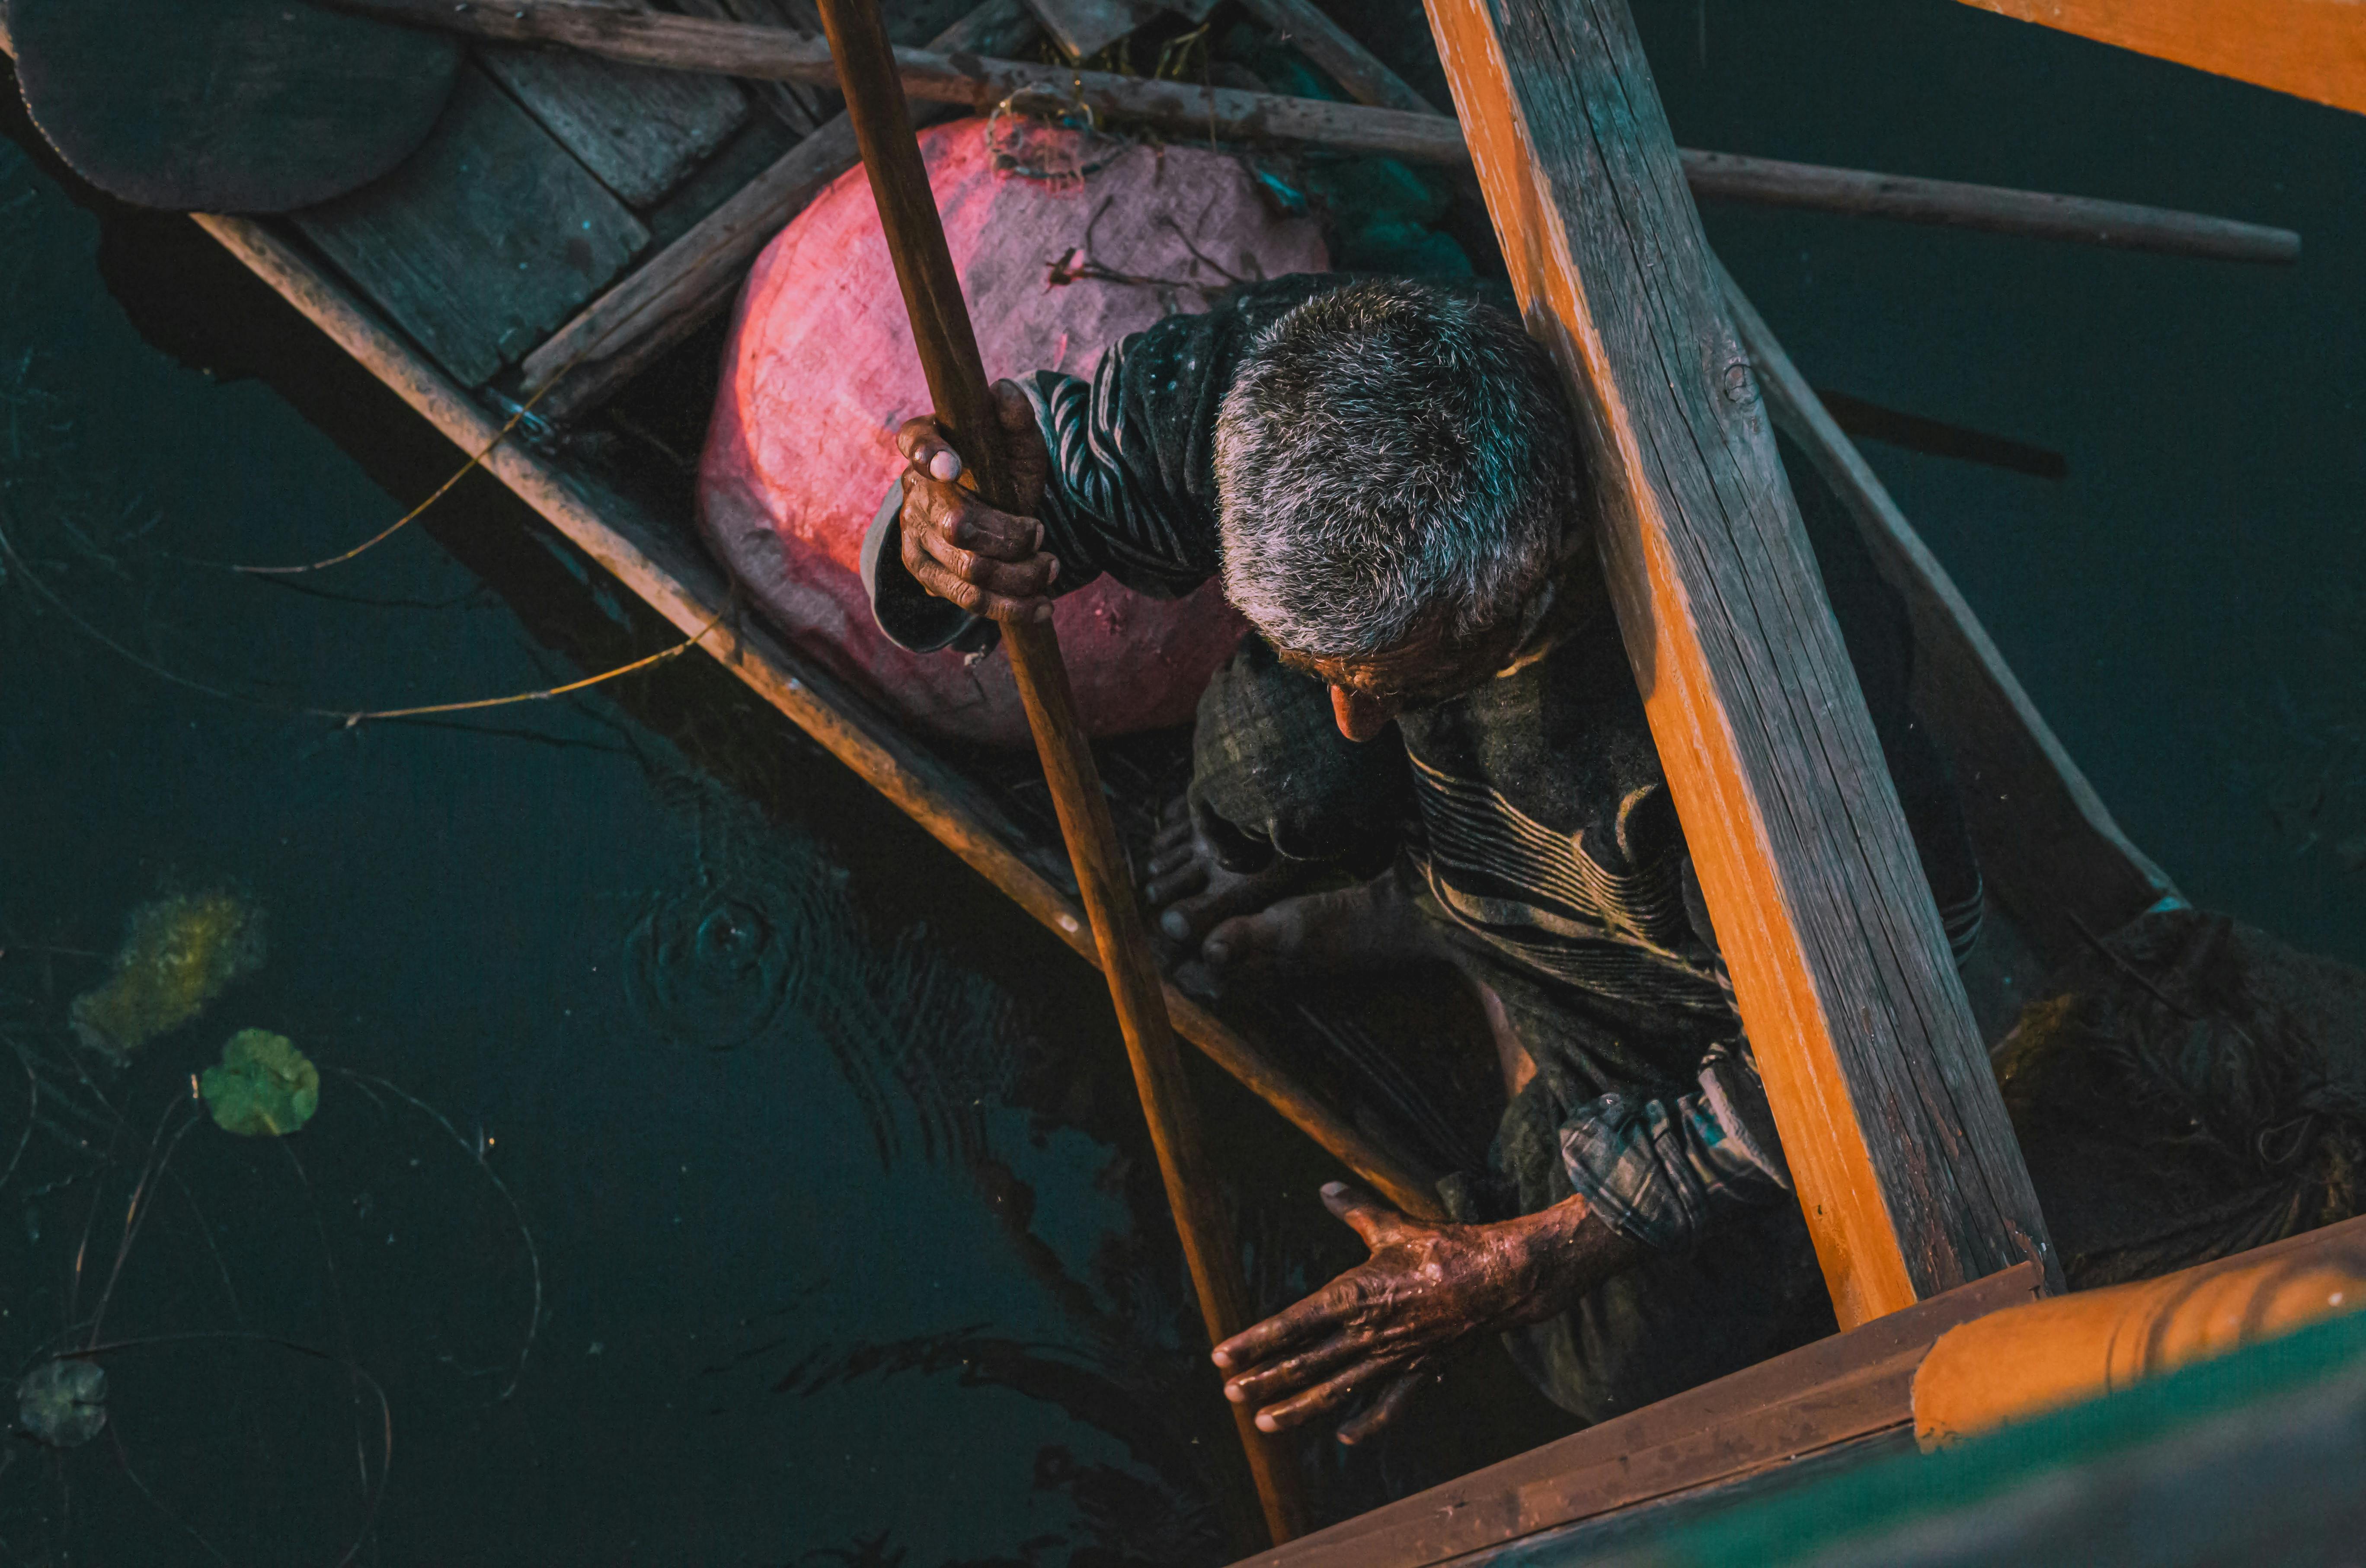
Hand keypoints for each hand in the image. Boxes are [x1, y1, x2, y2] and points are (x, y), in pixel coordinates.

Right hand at [896, 380, 1058, 622]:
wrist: (986, 507)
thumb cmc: (999, 467)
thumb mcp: (1015, 442)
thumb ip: (1014, 419)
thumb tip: (1005, 392)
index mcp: (927, 443)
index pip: (916, 443)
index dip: (930, 456)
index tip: (950, 468)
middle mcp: (913, 490)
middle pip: (957, 524)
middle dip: (1009, 537)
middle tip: (1041, 533)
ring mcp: (914, 536)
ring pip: (968, 569)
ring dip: (1018, 575)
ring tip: (1051, 568)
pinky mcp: (925, 573)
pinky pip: (966, 600)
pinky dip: (1009, 606)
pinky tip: (1041, 605)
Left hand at [1211, 1183, 1637, 1443]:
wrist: (1499, 1279)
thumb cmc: (1444, 1248)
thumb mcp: (1393, 1226)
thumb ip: (1355, 1211)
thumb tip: (1327, 1188)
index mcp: (1354, 1294)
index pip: (1291, 1322)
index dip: (1254, 1341)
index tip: (1222, 1355)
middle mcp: (1367, 1332)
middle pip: (1304, 1362)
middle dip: (1264, 1379)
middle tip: (1230, 1393)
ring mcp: (1392, 1358)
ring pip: (1335, 1390)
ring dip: (1298, 1408)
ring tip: (1264, 1424)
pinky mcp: (1419, 1371)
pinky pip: (1388, 1406)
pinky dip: (1366, 1424)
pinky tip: (1345, 1438)